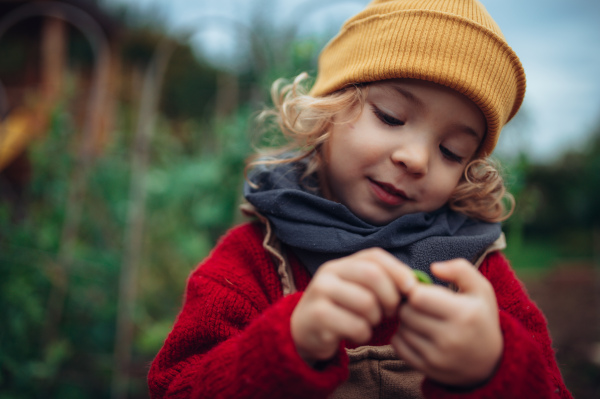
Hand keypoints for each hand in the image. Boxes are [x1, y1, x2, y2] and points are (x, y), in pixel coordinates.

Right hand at [291, 248, 415, 364]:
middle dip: (390, 297)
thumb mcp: (358, 291)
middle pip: (372, 275)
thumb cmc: (342, 311)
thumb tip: (416, 284)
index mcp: (342, 264)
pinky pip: (356, 326)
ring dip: (376, 319)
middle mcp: (329, 272)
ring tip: (369, 323)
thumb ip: (382, 283)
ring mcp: (321, 292)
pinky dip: (364, 334)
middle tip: (391, 312)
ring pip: (367, 303)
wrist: (304, 332)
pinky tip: (355, 334)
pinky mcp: (318, 316)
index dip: (398, 271)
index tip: (411, 289)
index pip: (375, 257)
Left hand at [391, 259, 502, 386]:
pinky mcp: (427, 369)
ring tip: (420, 319)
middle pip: (406, 313)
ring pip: (401, 329)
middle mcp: (450, 338)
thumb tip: (433, 267)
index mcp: (464, 314)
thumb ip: (460, 269)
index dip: (415, 289)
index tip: (421, 290)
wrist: (491, 363)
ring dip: (405, 321)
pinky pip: (397, 346)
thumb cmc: (481, 318)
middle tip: (419, 305)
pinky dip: (401, 337)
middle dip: (408, 305)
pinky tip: (416, 333)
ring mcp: (438, 357)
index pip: (418, 297)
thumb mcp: (481, 289)